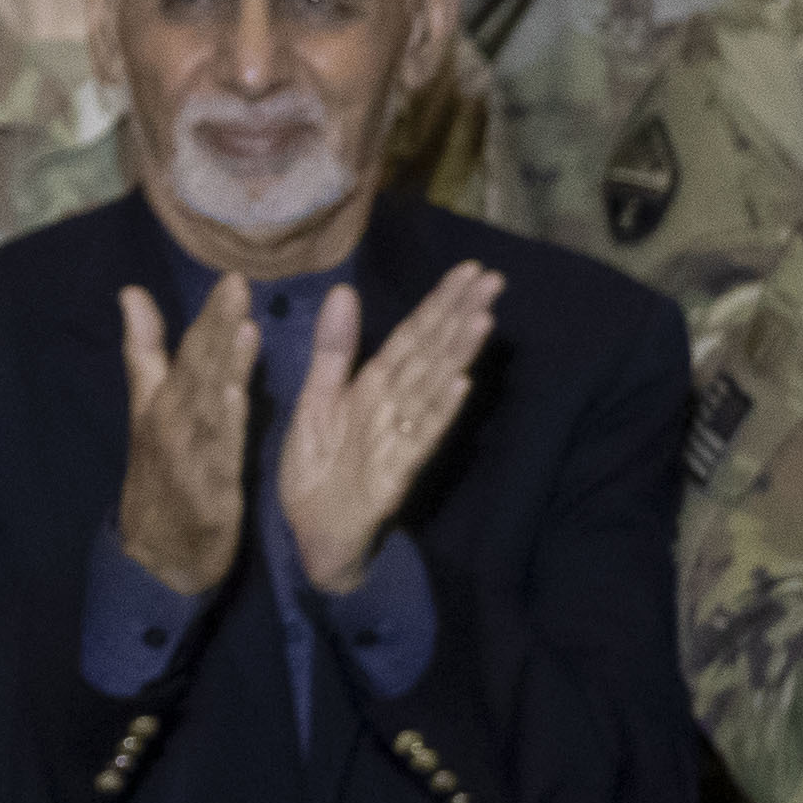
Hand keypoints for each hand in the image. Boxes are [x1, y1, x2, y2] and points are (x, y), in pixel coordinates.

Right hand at [114, 273, 260, 593]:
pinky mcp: (208, 489)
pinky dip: (225, 422)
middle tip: (237, 287)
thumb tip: (132, 293)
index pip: (188, 351)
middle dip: (217, 329)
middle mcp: (173, 422)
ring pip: (208, 406)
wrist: (156, 555)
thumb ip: (145, 352)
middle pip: (197, 371)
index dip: (209, 317)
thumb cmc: (160, 476)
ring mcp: (189, 456)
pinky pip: (218, 451)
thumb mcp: (147, 411)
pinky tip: (238, 394)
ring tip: (244, 328)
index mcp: (163, 401)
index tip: (232, 278)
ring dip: (225, 368)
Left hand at [275, 263, 502, 596]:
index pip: (412, 337)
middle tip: (494, 280)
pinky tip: (461, 384)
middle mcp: (393, 408)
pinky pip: (420, 439)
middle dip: (460, 317)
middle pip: (431, 355)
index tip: (470, 269)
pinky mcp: (395, 475)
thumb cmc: (318, 467)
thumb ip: (332, 350)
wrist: (308, 533)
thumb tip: (344, 290)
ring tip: (483, 320)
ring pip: (432, 390)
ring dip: (458, 356)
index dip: (439, 303)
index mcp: (373, 388)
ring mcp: (399, 440)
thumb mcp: (315, 400)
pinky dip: (440, 411)